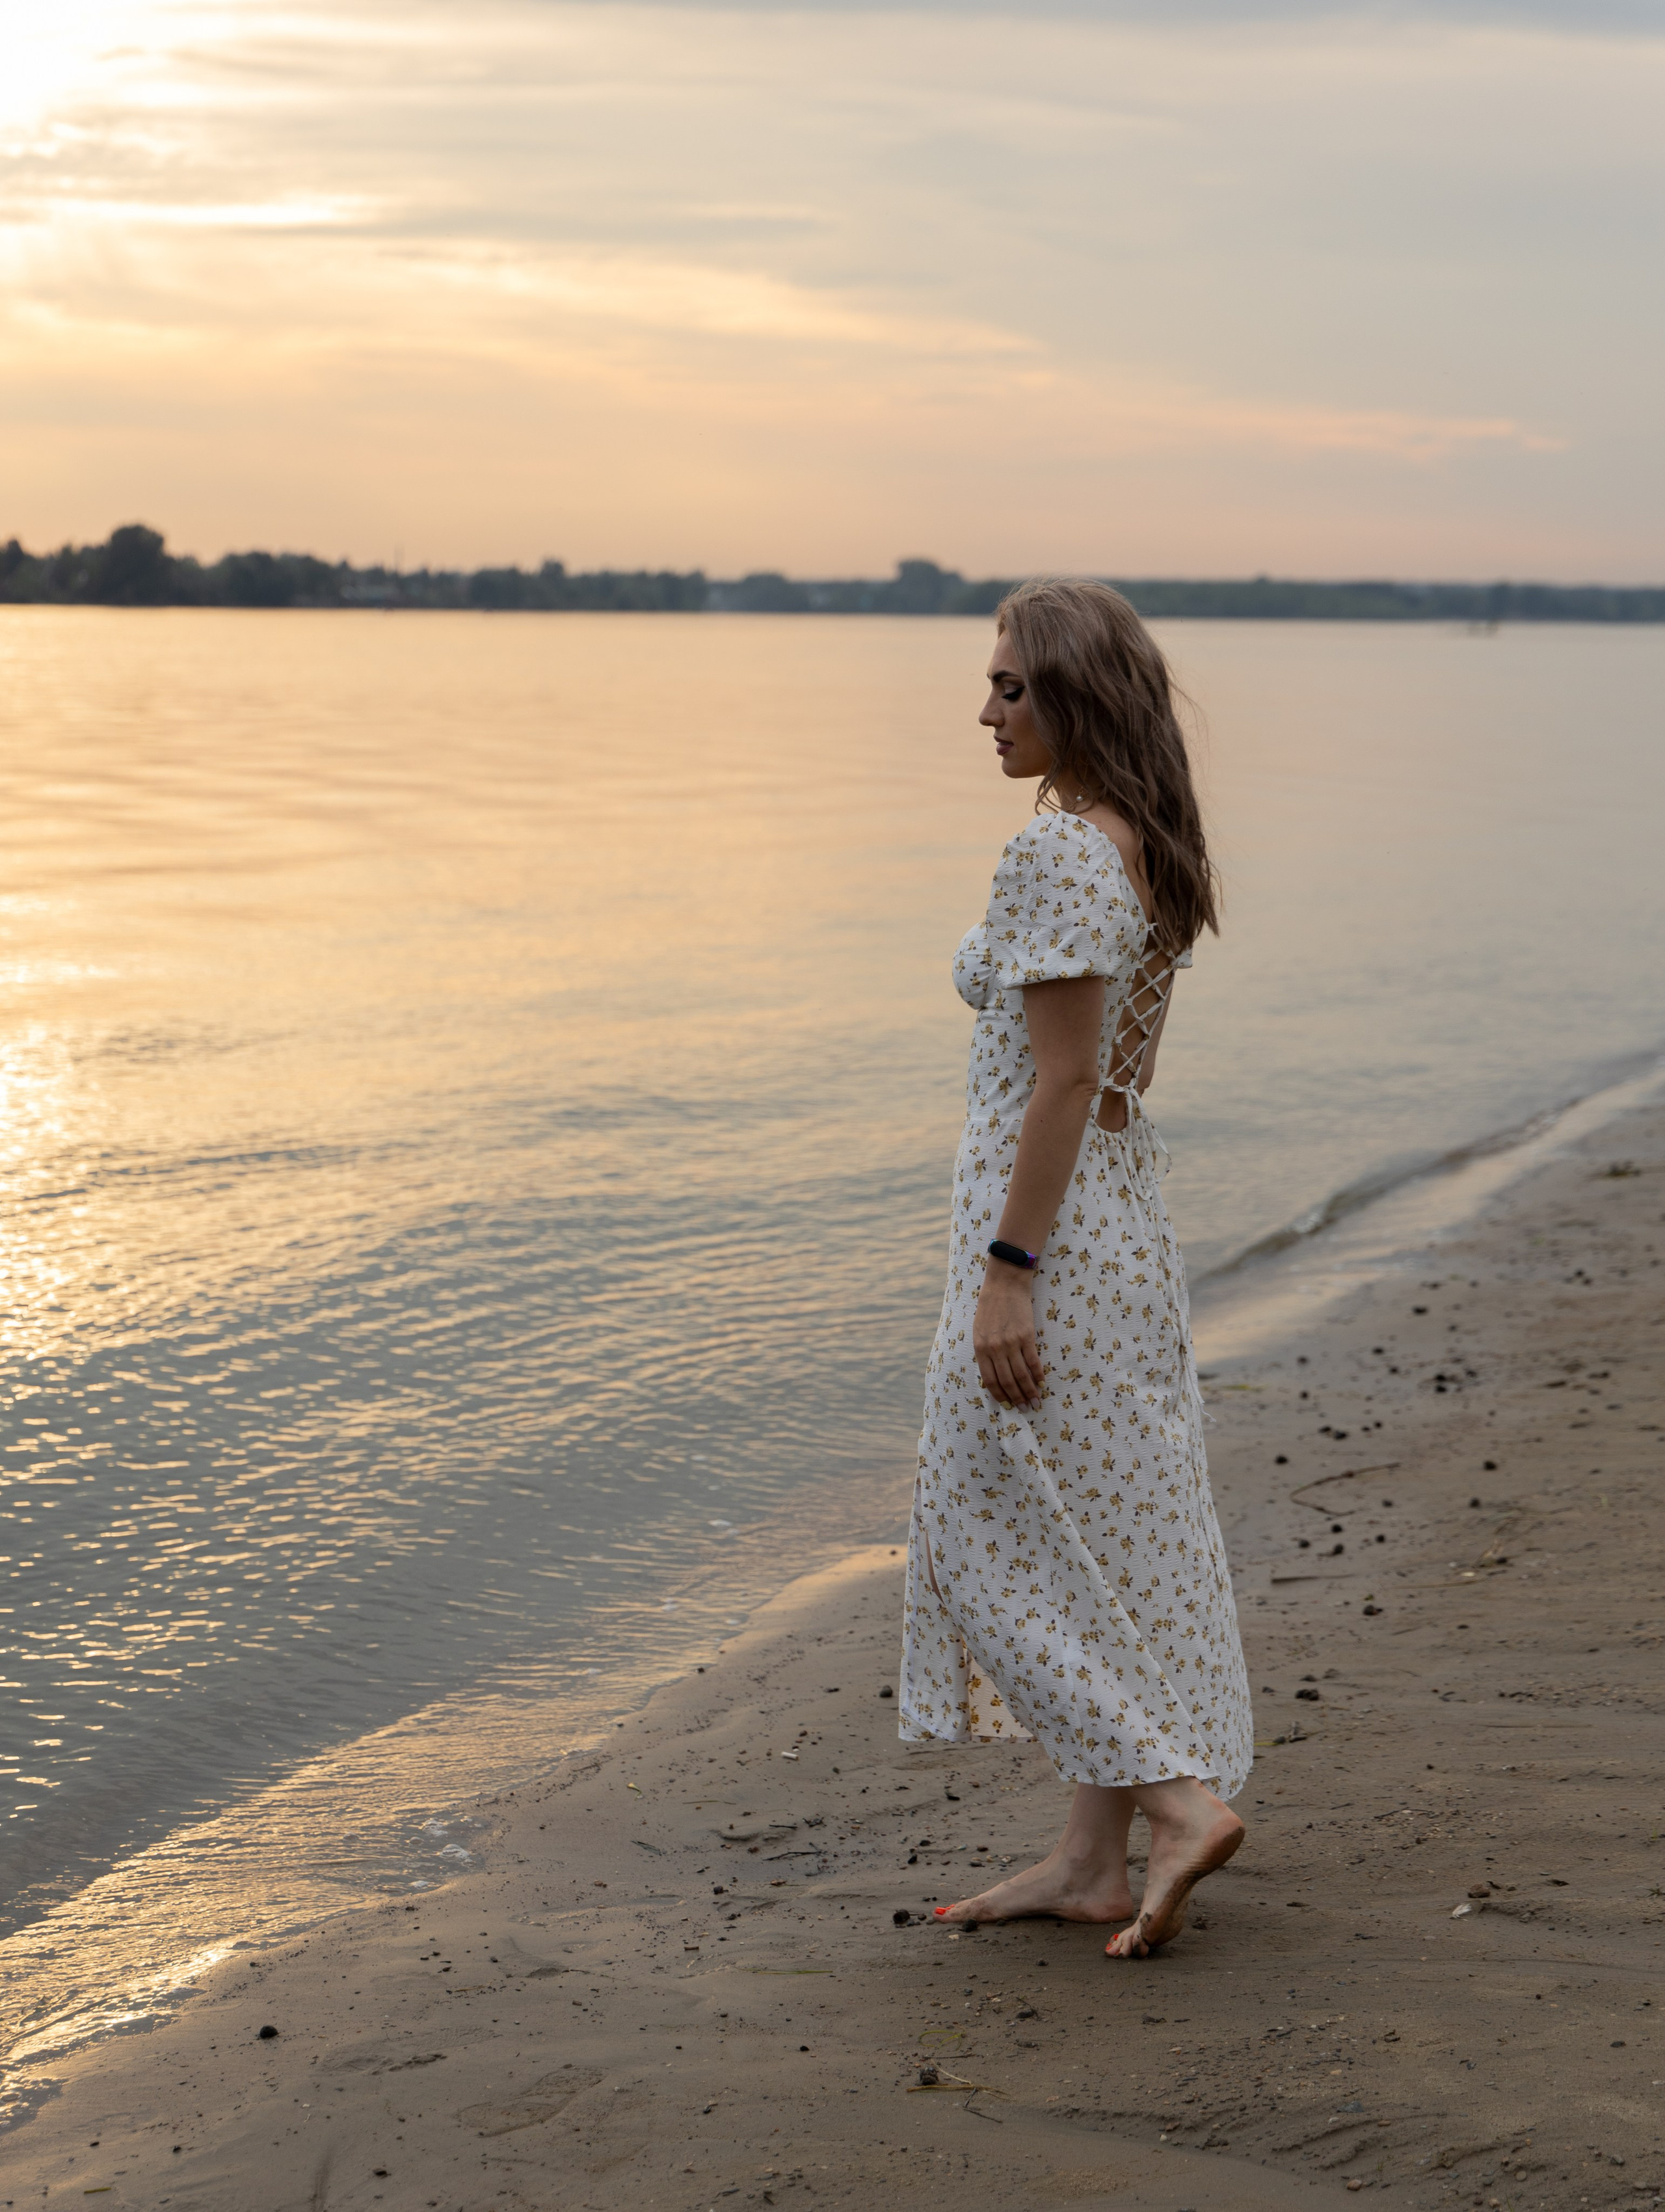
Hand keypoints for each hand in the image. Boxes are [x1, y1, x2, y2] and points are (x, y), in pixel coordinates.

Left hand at [973, 1263, 1044, 1408]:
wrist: (1005, 1285)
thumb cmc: (990, 1308)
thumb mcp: (979, 1331)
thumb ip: (985, 1353)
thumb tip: (995, 1375)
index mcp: (980, 1348)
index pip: (990, 1380)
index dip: (1000, 1395)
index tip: (1008, 1405)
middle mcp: (995, 1349)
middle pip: (1007, 1381)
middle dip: (1017, 1398)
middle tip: (1026, 1409)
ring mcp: (1012, 1343)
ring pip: (1021, 1375)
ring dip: (1029, 1391)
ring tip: (1036, 1402)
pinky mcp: (1027, 1336)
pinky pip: (1033, 1361)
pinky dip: (1039, 1375)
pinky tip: (1042, 1384)